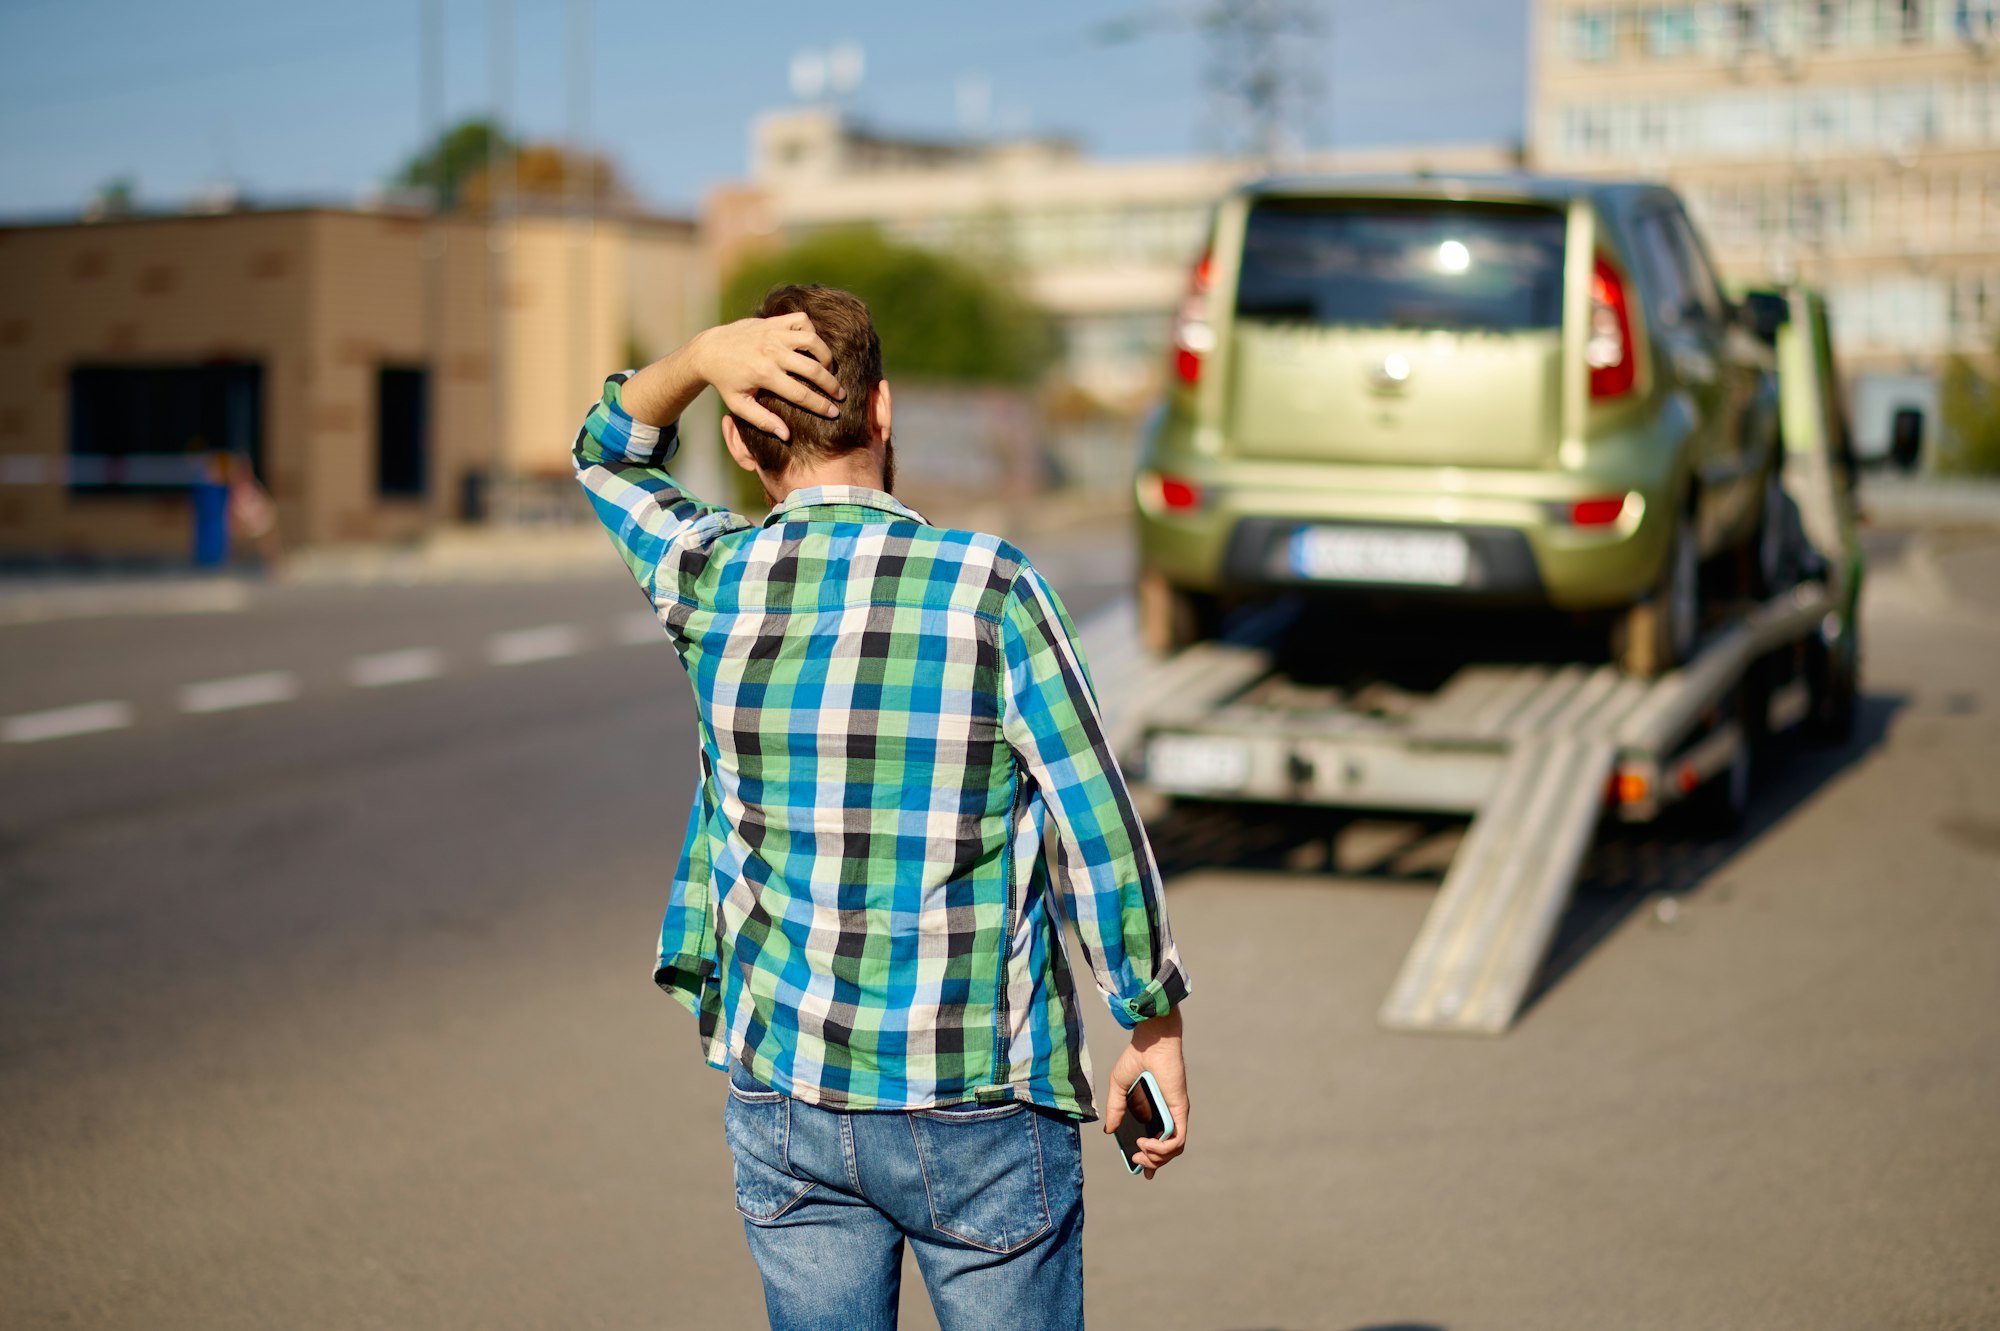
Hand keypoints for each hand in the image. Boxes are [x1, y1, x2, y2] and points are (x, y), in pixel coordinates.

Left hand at [694, 315, 843, 440]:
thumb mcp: (739, 405)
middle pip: (813, 369)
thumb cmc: (726, 382)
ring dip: (825, 355)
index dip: (821, 406)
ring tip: (828, 368)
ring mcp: (773, 334)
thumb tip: (786, 436)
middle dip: (831, 384)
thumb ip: (763, 421)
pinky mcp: (773, 321)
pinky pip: (802, 321)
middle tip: (840, 394)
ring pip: (813, 340)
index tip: (835, 413)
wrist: (709, 350)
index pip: (801, 394)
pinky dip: (811, 330)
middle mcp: (771, 352)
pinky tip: (810, 345)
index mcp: (764, 375)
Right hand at [1101, 1008, 1187, 1179]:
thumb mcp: (1119, 1087)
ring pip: (1173, 1150)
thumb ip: (1115, 1109)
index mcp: (1153, 1111)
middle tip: (1136, 1161)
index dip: (1151, 1161)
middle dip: (1151, 1163)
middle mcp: (1167, 1116)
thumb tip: (1109, 1131)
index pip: (1158, 1142)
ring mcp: (1175, 1115)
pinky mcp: (1179, 1111)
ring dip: (1156, 1158)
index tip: (1141, 1171)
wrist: (1151, 1042)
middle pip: (1166, 1152)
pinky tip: (1146, 1143)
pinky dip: (1163, 1148)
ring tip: (1140, 1151)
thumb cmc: (1137, 1059)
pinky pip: (1177, 1140)